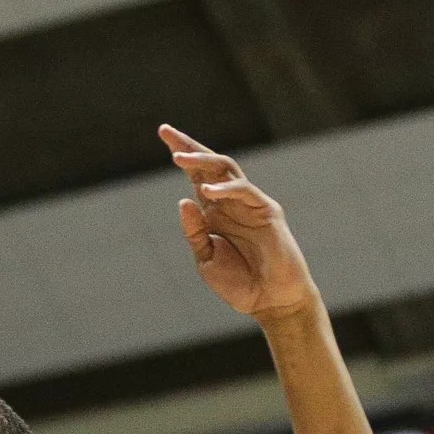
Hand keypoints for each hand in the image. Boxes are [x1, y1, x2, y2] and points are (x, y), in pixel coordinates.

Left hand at [162, 125, 317, 323]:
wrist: (270, 302)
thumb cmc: (239, 282)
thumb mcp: (206, 258)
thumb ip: (194, 232)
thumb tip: (183, 201)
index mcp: (214, 211)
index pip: (196, 175)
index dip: (182, 154)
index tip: (163, 133)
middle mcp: (231, 202)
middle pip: (210, 165)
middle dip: (188, 146)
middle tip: (165, 131)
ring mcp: (250, 204)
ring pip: (227, 170)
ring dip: (202, 161)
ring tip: (178, 158)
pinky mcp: (268, 212)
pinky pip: (246, 192)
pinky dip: (226, 189)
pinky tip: (205, 192)